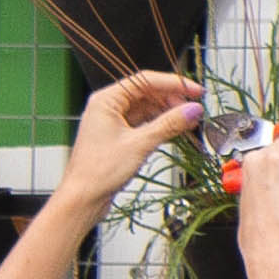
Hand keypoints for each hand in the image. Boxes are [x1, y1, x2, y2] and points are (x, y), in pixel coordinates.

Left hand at [53, 71, 205, 204]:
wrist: (83, 197)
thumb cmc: (98, 171)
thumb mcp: (139, 144)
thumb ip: (168, 124)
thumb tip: (192, 110)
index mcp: (106, 100)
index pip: (144, 80)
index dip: (173, 84)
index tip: (195, 91)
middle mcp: (108, 107)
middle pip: (147, 93)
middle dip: (172, 99)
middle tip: (194, 109)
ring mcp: (113, 122)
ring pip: (147, 109)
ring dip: (168, 113)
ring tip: (189, 121)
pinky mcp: (119, 137)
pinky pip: (144, 123)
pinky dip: (160, 126)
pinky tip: (176, 131)